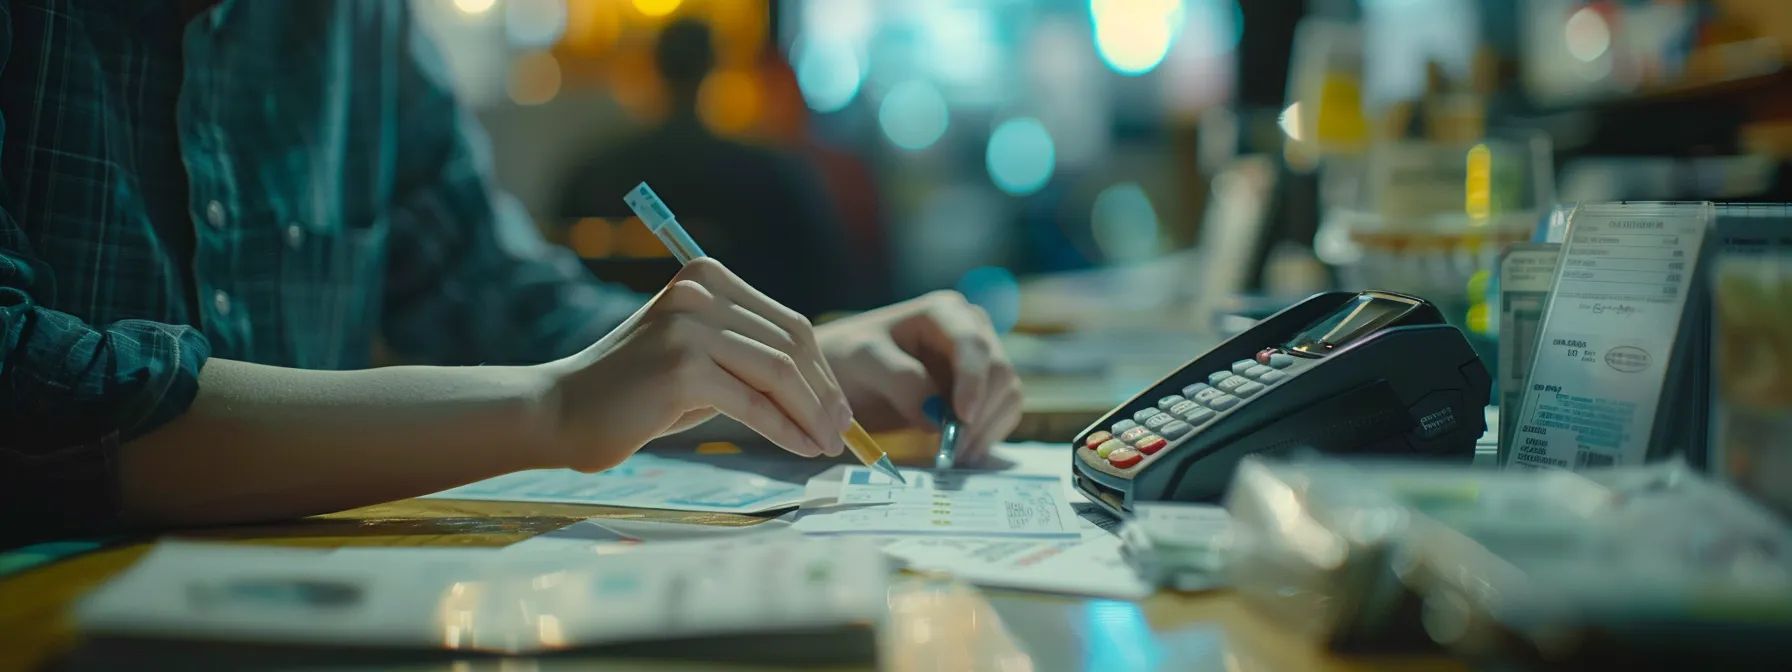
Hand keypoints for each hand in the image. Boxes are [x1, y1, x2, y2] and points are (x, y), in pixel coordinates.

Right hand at [541, 258, 851, 471]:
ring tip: (826, 446)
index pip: (787, 322)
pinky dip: (785, 429)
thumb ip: (748, 356)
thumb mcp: (698, 357)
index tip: (839, 407)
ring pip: (778, 374)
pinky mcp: (682, 367)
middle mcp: (700, 291)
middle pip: (790, 344)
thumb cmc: (635, 394)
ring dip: (811, 415)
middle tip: (842, 431)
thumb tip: (823, 391)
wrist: (561, 412)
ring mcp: (689, 326)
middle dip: (824, 393)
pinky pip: (753, 403)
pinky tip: (801, 448)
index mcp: (707, 276)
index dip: (822, 368)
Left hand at [816, 290, 1021, 464]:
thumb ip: (901, 381)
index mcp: (944, 311)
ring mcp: (980, 361)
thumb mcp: (864, 361)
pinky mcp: (983, 390)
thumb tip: (937, 416)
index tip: (961, 418)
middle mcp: (972, 330)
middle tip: (951, 451)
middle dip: (980, 413)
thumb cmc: (849, 359)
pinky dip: (988, 435)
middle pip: (999, 371)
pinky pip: (1003, 412)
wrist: (844, 376)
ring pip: (1007, 394)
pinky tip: (963, 452)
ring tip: (952, 456)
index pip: (973, 344)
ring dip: (986, 429)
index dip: (973, 380)